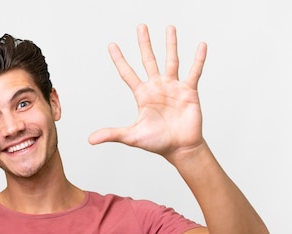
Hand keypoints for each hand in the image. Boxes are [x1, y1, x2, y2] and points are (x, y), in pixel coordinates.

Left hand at [89, 25, 206, 162]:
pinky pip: (194, 72)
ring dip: (170, 44)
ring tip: (169, 27)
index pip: (128, 73)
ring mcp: (173, 87)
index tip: (111, 45)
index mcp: (142, 94)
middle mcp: (157, 87)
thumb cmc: (157, 143)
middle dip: (144, 43)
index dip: (119, 59)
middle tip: (141, 26)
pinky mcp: (189, 91)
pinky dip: (198, 59)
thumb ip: (112, 134)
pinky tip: (201, 45)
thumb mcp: (131, 136)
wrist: (180, 148)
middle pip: (148, 60)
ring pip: (171, 60)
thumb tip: (90, 140)